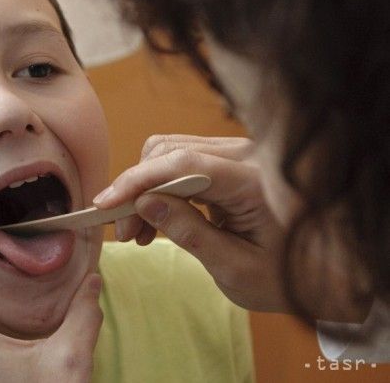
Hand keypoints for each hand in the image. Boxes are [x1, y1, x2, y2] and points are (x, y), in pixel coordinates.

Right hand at [94, 134, 287, 311]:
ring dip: (145, 189)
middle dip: (136, 189)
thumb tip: (144, 203)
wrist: (322, 268)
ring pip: (170, 154)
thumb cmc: (286, 276)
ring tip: (136, 232)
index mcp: (254, 181)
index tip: (107, 205)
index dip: (139, 180)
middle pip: (170, 152)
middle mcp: (244, 156)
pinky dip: (159, 189)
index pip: (184, 165)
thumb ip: (190, 233)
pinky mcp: (227, 162)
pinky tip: (153, 220)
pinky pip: (180, 164)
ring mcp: (236, 155)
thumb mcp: (236, 268)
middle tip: (123, 233)